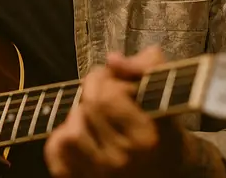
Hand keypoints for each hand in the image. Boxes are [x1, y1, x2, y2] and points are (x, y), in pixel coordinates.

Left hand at [44, 45, 185, 176]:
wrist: (169, 173)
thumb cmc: (166, 130)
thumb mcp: (166, 97)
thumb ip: (146, 68)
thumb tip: (113, 60)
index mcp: (146, 137)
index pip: (109, 95)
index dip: (107, 78)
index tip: (115, 79)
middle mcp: (123, 160)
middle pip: (88, 108)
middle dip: (93, 90)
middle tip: (104, 91)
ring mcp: (100, 174)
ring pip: (70, 132)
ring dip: (78, 116)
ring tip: (94, 116)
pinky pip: (56, 151)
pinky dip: (61, 137)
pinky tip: (81, 134)